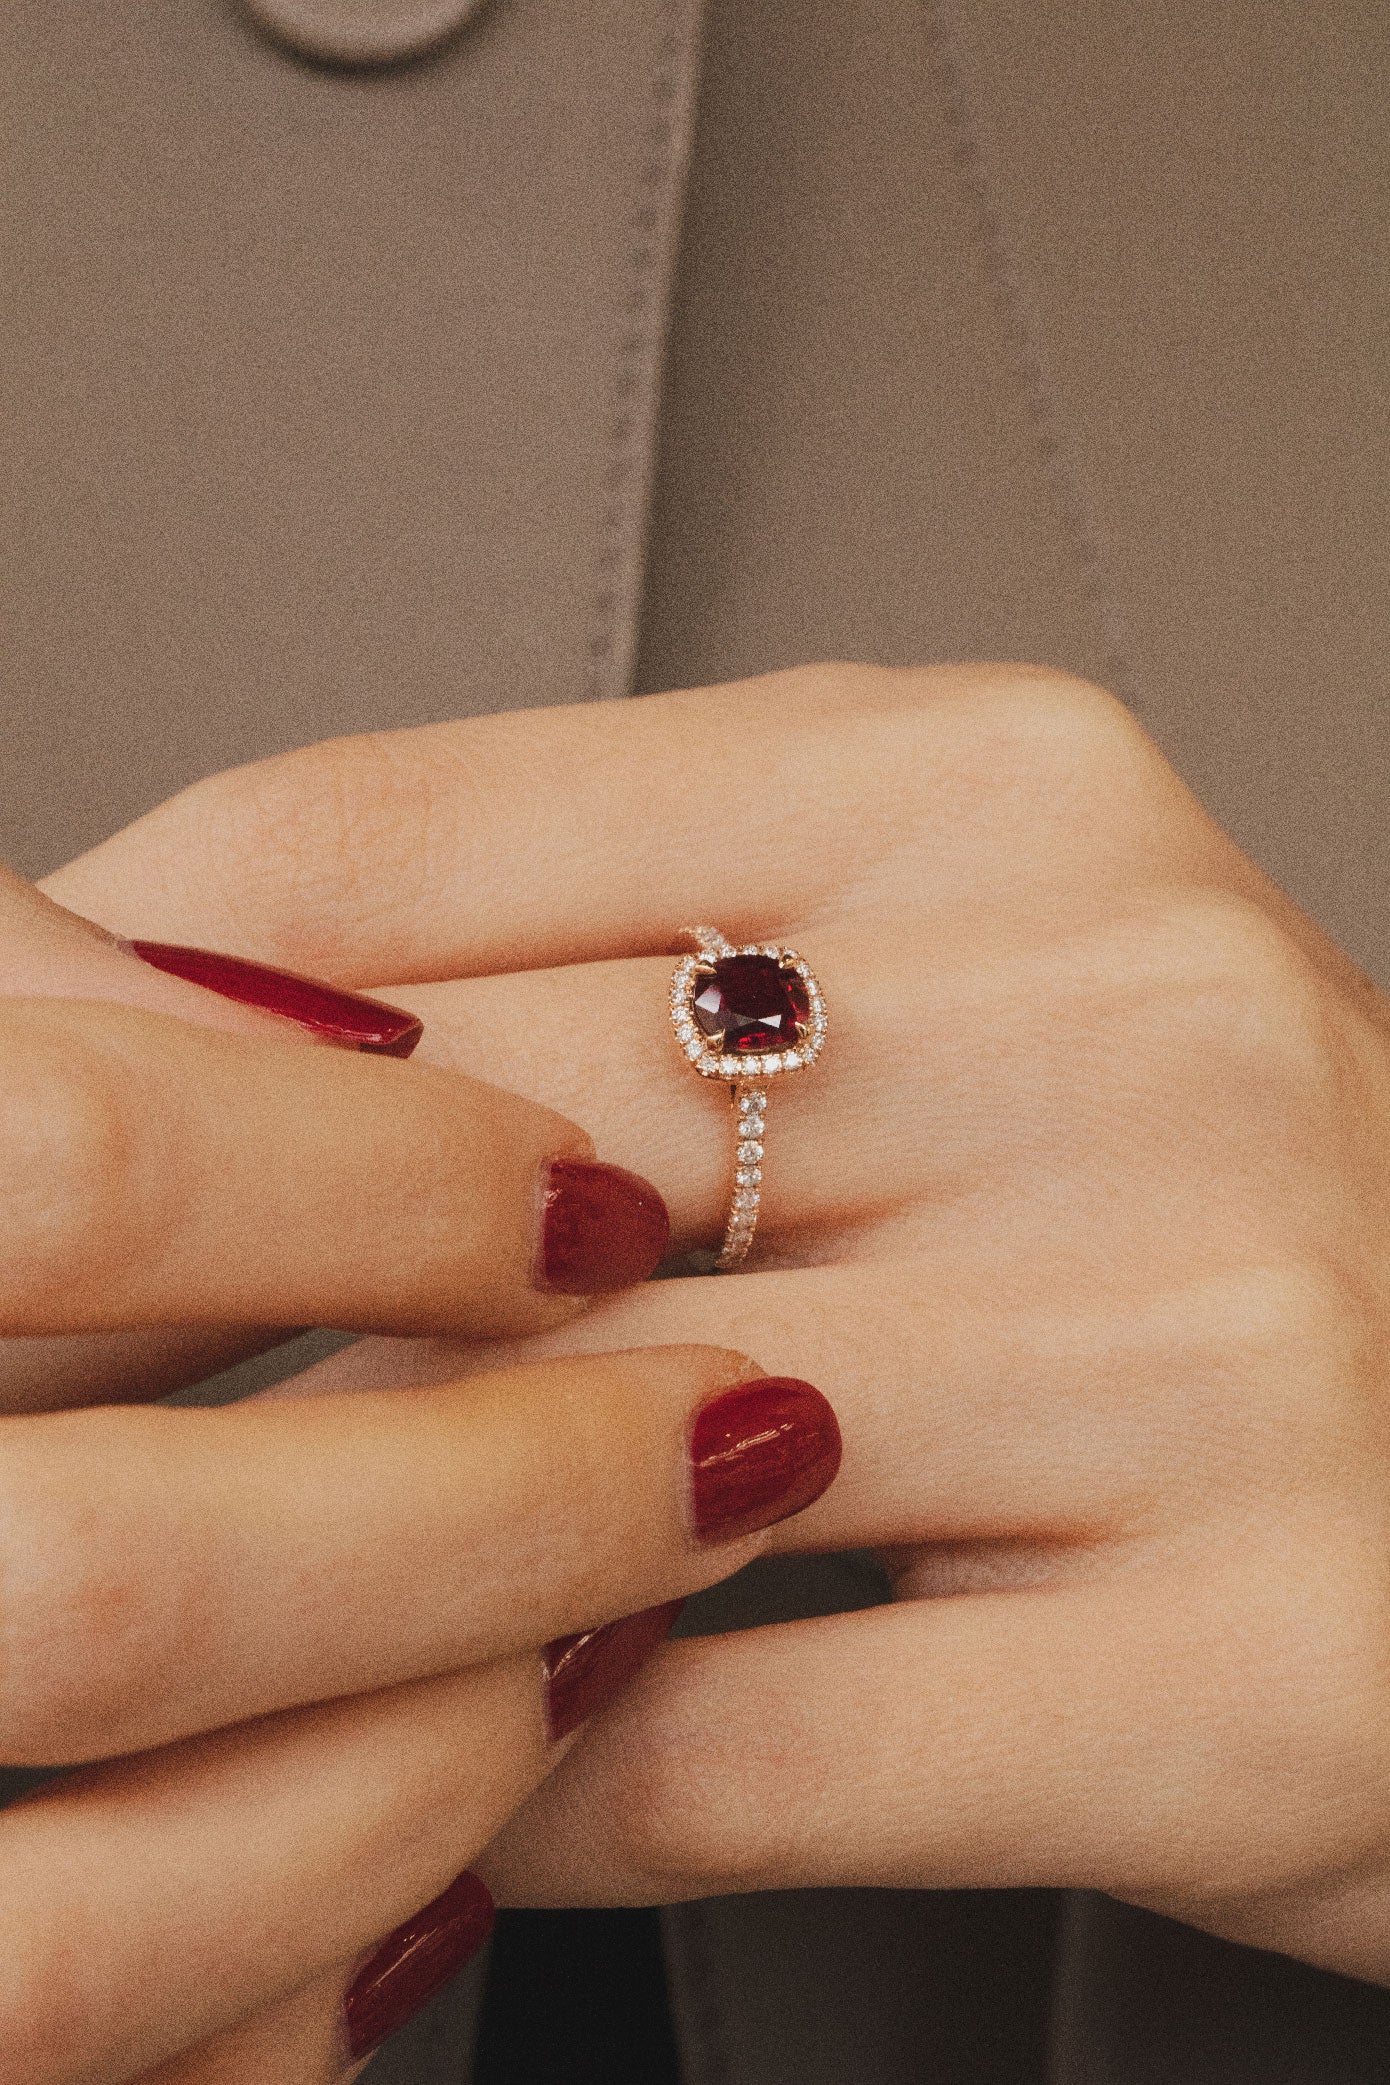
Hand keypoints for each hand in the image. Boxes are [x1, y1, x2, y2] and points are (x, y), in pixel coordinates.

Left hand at [53, 665, 1389, 1991]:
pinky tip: (478, 1779)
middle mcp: (1122, 1020)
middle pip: (456, 1151)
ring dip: (335, 1571)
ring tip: (223, 1595)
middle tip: (20, 1388)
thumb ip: (616, 954)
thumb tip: (208, 1037)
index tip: (6, 1112)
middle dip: (155, 1304)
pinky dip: (541, 1787)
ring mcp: (1208, 1337)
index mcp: (996, 797)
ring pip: (575, 1462)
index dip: (114, 1005)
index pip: (395, 843)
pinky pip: (745, 1749)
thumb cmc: (1206, 1204)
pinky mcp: (1263, 1659)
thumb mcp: (950, 961)